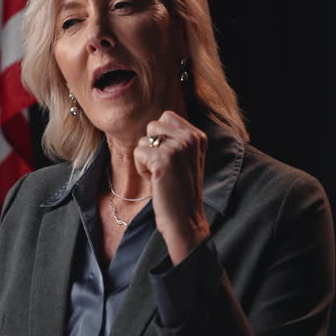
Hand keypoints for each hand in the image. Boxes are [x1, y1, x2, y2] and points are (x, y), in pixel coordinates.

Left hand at [133, 110, 209, 263]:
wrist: (185, 219)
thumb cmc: (180, 190)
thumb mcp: (186, 158)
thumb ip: (176, 137)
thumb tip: (155, 121)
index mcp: (198, 135)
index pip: (166, 116)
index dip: (160, 138)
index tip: (171, 160)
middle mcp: (191, 137)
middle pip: (153, 125)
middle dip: (151, 147)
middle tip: (164, 168)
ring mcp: (178, 147)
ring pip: (144, 140)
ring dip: (146, 159)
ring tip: (161, 175)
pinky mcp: (163, 159)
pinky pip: (137, 153)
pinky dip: (142, 169)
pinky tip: (156, 181)